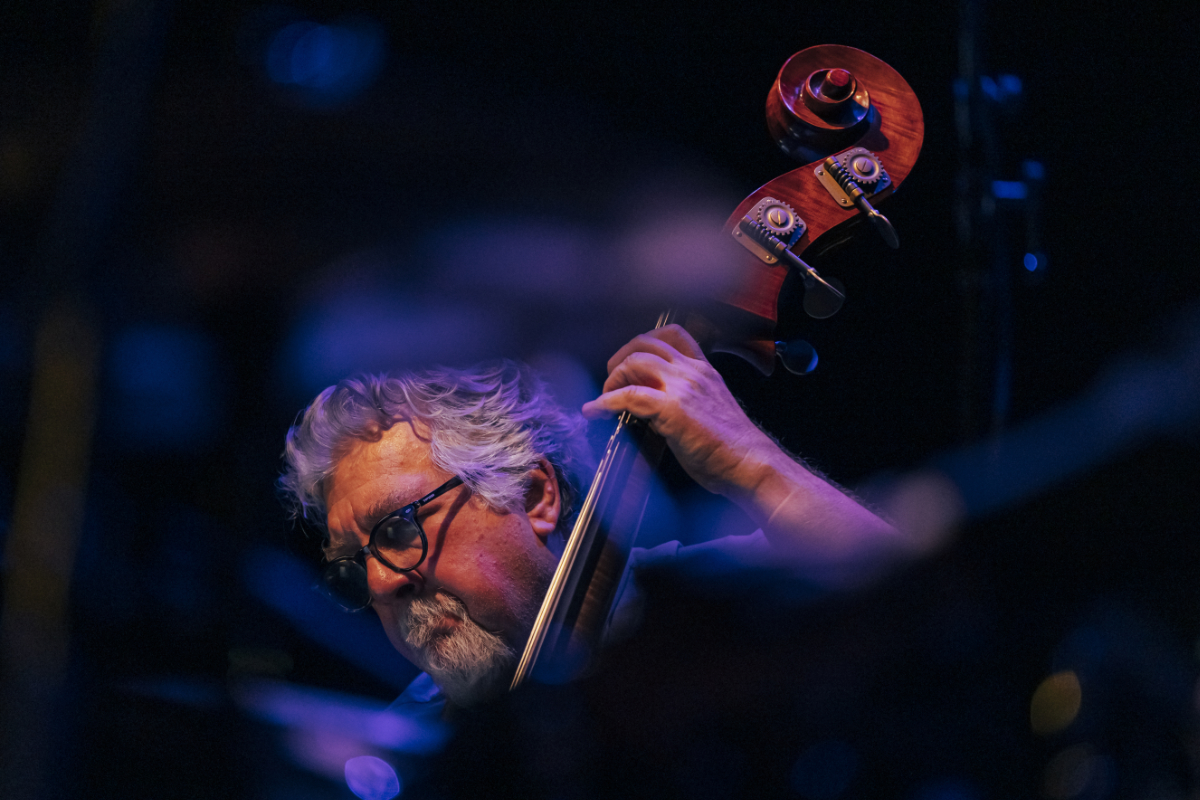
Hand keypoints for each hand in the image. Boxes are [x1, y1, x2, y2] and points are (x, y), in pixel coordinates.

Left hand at [580, 325, 778, 501]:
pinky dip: (605, 402)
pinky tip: (595, 412)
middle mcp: (693, 372)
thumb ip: (684, 401)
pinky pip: (628, 396)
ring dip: (613, 378)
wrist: (751, 464)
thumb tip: (651, 409)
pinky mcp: (672, 409)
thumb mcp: (710, 411)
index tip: (630, 360)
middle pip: (646, 343)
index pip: (673, 335)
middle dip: (620, 357)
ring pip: (635, 362)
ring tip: (605, 396)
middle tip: (611, 378)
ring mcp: (683, 388)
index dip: (645, 342)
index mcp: (704, 371)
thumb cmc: (732, 448)